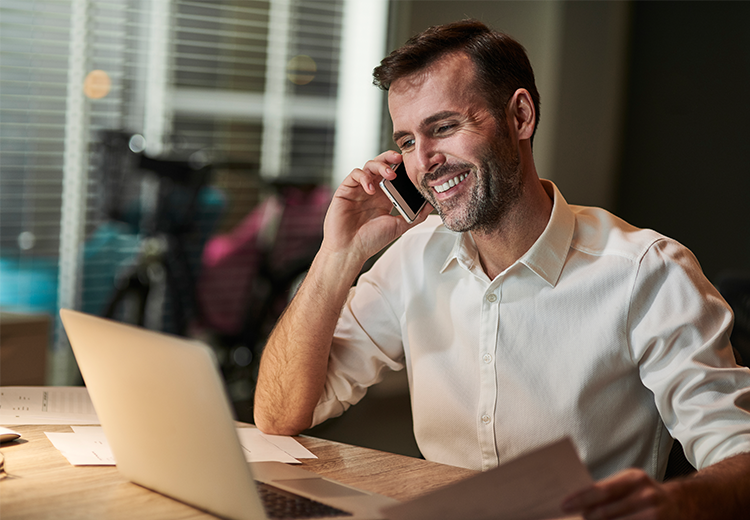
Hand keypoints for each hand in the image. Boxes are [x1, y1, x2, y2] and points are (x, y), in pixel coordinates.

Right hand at [321, 150, 431, 263]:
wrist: (350, 251)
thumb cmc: (371, 241)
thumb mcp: (399, 226)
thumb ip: (416, 215)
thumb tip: (431, 204)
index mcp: (384, 197)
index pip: (393, 174)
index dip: (401, 166)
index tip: (411, 165)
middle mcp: (371, 190)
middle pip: (380, 164)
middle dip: (390, 158)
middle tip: (400, 159)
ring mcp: (358, 189)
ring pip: (368, 166)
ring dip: (380, 166)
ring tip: (390, 174)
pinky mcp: (345, 190)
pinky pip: (355, 175)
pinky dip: (364, 177)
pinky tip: (371, 189)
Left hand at [561, 468, 681, 519]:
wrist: (679, 503)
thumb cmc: (644, 493)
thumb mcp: (628, 483)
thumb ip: (607, 491)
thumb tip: (577, 502)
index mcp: (634, 479)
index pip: (601, 490)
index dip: (580, 499)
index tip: (564, 505)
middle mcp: (645, 495)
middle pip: (606, 512)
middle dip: (587, 517)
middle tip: (574, 518)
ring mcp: (653, 514)